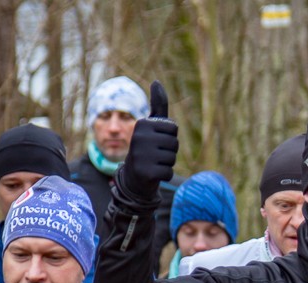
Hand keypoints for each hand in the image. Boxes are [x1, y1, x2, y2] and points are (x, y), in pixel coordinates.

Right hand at [114, 81, 178, 204]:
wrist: (133, 175)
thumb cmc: (147, 147)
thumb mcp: (151, 125)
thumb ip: (158, 105)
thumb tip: (157, 82)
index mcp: (142, 124)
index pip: (173, 128)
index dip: (169, 136)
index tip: (156, 140)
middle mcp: (139, 137)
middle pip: (174, 143)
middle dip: (169, 151)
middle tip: (155, 154)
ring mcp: (141, 155)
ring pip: (172, 158)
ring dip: (166, 163)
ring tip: (153, 163)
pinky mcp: (145, 172)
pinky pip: (168, 172)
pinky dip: (163, 175)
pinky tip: (152, 173)